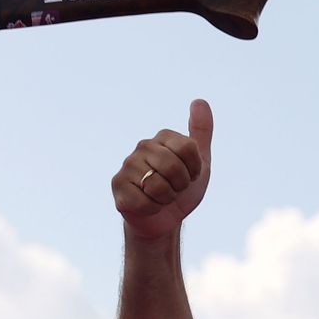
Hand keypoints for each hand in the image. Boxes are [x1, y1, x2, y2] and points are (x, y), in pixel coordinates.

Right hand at [112, 99, 212, 240]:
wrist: (166, 218)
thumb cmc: (182, 189)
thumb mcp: (201, 162)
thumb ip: (201, 133)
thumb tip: (200, 101)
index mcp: (163, 138)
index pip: (189, 149)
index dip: (195, 169)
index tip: (190, 174)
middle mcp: (142, 147)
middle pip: (173, 167)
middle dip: (181, 185)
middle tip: (176, 188)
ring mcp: (127, 165)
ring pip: (158, 186)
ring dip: (167, 198)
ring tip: (162, 196)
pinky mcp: (118, 186)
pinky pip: (145, 201)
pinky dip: (153, 208)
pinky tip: (148, 205)